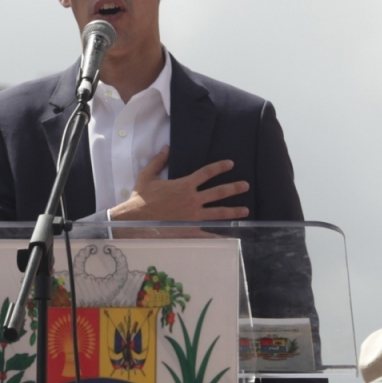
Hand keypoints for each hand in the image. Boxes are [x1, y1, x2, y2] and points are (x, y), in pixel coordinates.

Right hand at [109, 148, 250, 220]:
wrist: (135, 219)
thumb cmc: (141, 197)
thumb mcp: (147, 175)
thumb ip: (159, 161)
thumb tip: (167, 147)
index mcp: (184, 185)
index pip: (206, 173)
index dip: (220, 167)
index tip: (230, 164)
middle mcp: (192, 199)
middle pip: (218, 192)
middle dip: (234, 188)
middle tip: (245, 185)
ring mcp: (193, 216)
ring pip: (218, 212)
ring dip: (233, 210)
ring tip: (246, 210)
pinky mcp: (190, 229)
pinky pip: (208, 232)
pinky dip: (220, 234)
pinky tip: (231, 235)